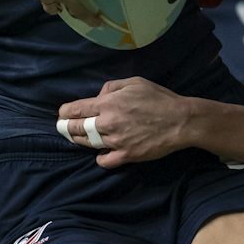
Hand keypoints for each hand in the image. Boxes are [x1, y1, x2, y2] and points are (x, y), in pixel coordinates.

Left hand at [55, 78, 198, 166]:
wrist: (181, 121)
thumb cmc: (159, 98)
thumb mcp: (134, 82)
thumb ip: (111, 87)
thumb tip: (99, 96)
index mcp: (107, 103)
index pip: (74, 110)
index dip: (64, 112)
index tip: (62, 114)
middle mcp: (107, 123)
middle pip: (76, 129)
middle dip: (66, 128)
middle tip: (64, 127)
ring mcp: (116, 141)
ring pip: (87, 144)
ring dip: (80, 141)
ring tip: (78, 138)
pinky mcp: (126, 156)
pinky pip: (104, 161)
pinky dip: (100, 157)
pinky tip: (102, 152)